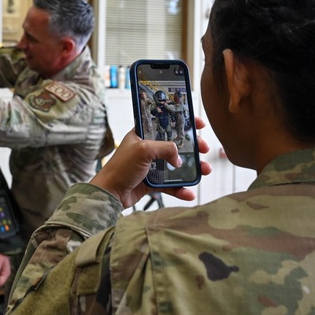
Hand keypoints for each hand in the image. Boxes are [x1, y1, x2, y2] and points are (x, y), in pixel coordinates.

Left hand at [91, 117, 210, 208]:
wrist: (110, 193)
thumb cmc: (121, 167)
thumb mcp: (143, 150)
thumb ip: (165, 148)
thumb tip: (179, 158)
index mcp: (143, 135)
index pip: (165, 122)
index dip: (182, 121)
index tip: (198, 124)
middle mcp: (148, 148)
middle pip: (176, 144)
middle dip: (193, 147)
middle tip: (204, 149)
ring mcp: (151, 165)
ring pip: (176, 165)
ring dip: (192, 168)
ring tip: (205, 171)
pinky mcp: (152, 181)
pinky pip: (170, 184)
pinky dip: (181, 189)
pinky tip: (189, 193)